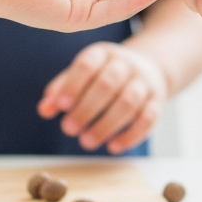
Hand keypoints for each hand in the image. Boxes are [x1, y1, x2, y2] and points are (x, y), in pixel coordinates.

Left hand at [39, 42, 167, 154]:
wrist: (149, 68)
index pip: (87, 65)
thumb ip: (61, 91)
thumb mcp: (82, 75)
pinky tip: (113, 147)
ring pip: (128, 103)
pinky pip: (148, 118)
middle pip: (108, 84)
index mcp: (103, 53)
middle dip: (87, 109)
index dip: (74, 85)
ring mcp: (144, 82)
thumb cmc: (104, 75)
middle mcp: (126, 64)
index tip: (61, 106)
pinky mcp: (157, 101)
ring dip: (106, 125)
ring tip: (86, 142)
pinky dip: (131, 135)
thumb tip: (44, 110)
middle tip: (68, 130)